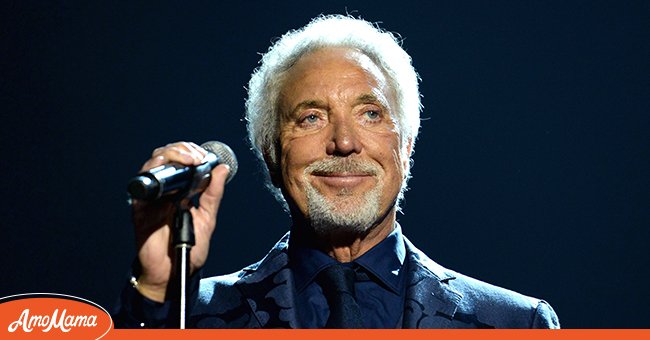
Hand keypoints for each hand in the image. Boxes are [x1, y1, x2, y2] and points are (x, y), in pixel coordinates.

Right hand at [130, 142, 229, 301]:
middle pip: (166, 156)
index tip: (204, 155)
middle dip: (182, 150)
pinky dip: (154, 173)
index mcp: (180, 190)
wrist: (173, 272)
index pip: (181, 161)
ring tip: (188, 160)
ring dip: (170, 155)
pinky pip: (142, 184)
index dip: (190, 152)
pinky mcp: (140, 207)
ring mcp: (152, 197)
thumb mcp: (208, 217)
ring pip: (153, 164)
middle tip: (197, 157)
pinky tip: (171, 176)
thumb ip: (214, 194)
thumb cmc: (188, 248)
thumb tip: (222, 169)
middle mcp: (164, 190)